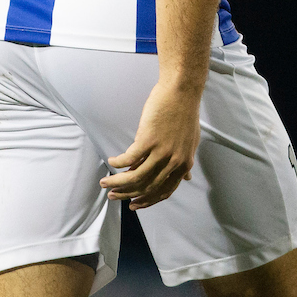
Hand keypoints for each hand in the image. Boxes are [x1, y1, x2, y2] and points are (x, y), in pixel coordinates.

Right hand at [101, 79, 201, 209]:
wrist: (181, 92)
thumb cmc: (185, 113)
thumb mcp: (191, 142)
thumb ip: (185, 162)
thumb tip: (187, 177)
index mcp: (183, 164)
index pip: (163, 191)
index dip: (147, 201)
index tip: (134, 204)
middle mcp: (173, 162)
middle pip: (147, 187)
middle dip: (128, 194)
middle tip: (113, 196)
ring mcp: (160, 152)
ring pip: (136, 176)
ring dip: (118, 183)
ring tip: (105, 183)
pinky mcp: (148, 139)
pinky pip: (129, 158)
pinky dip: (119, 163)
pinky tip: (111, 162)